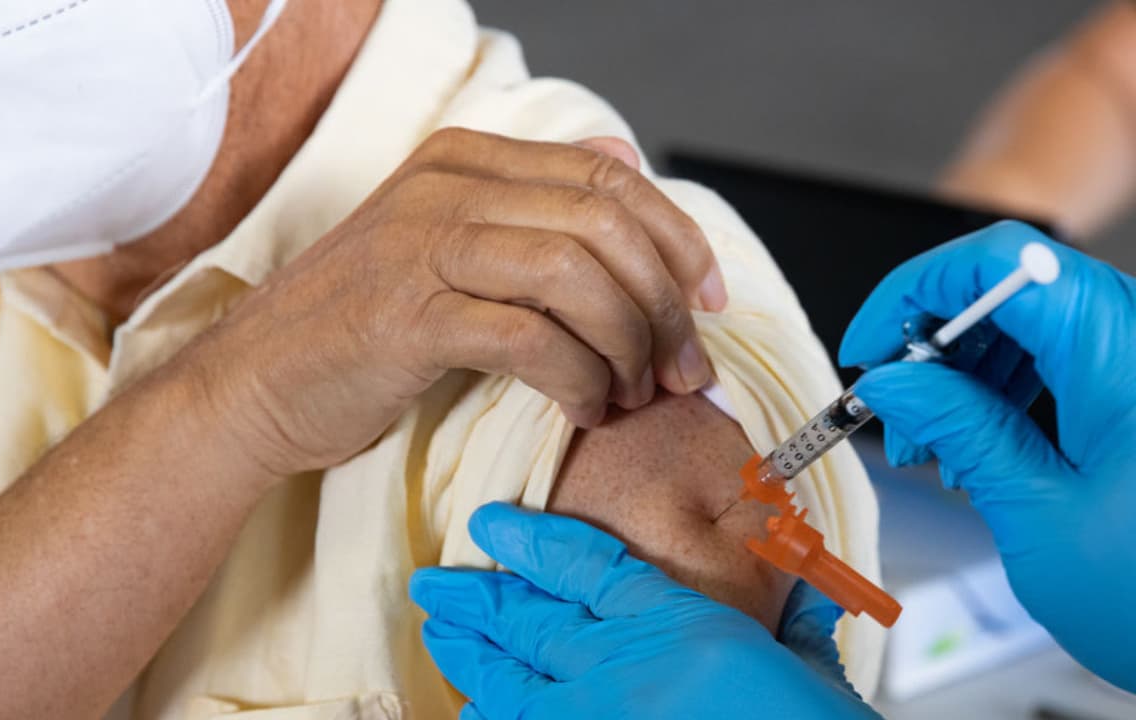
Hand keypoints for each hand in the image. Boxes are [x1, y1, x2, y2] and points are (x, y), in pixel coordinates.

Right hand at [176, 128, 724, 479]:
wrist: (255, 383)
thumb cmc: (363, 327)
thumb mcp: (449, 250)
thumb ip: (532, 211)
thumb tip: (629, 172)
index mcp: (466, 161)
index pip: (608, 176)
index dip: (677, 238)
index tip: (708, 301)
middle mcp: (446, 188)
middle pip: (604, 223)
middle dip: (664, 304)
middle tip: (680, 367)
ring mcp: (421, 246)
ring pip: (575, 274)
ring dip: (626, 344)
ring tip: (630, 392)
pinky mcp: (407, 316)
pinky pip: (530, 338)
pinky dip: (578, 379)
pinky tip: (584, 407)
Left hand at [410, 504, 878, 719]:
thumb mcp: (809, 670)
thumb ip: (794, 630)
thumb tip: (806, 600)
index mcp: (676, 621)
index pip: (583, 564)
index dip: (528, 539)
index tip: (489, 524)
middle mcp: (623, 661)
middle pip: (529, 618)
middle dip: (475, 599)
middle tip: (433, 585)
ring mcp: (597, 712)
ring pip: (511, 675)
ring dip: (470, 653)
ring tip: (438, 632)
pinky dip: (493, 719)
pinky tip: (472, 711)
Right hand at [840, 220, 1135, 691]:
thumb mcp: (1038, 514)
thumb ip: (961, 430)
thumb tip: (890, 381)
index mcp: (1123, 360)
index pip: (1002, 263)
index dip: (917, 290)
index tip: (871, 346)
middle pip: (1011, 287)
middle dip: (933, 342)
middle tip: (897, 410)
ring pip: (1029, 320)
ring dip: (964, 371)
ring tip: (936, 446)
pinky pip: (1060, 355)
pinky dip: (1005, 389)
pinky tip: (979, 447)